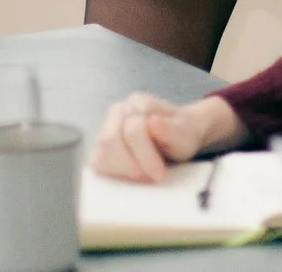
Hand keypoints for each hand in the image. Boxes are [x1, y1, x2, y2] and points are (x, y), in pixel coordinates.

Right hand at [90, 92, 246, 183]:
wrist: (180, 136)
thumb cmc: (181, 133)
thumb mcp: (184, 132)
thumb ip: (170, 128)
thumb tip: (151, 121)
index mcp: (137, 102)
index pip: (132, 127)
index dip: (145, 154)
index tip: (159, 174)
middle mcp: (118, 112)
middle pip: (111, 139)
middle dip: (131, 164)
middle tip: (150, 178)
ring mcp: (106, 128)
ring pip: (101, 151)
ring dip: (122, 170)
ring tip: (144, 177)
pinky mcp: (102, 148)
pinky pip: (97, 162)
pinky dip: (113, 173)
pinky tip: (131, 177)